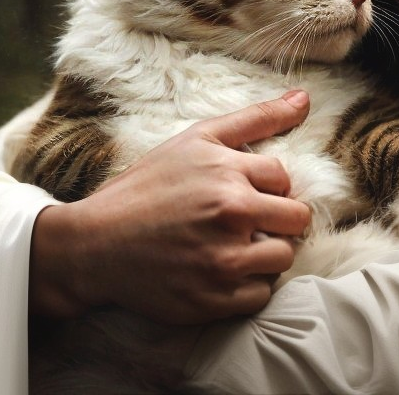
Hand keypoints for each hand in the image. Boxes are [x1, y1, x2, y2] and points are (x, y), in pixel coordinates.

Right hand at [29, 90, 313, 324]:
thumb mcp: (196, 140)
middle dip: (276, 220)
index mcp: (229, 174)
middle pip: (297, 220)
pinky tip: (217, 272)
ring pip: (283, 258)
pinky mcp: (216, 300)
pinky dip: (245, 287)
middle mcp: (232, 215)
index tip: (236, 194)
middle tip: (241, 222)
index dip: (262, 187)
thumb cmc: (146, 187)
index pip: (285, 180)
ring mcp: (225, 260)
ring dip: (264, 254)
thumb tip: (304, 99)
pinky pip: (261, 295)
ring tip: (229, 246)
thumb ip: (256, 118)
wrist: (94, 245)